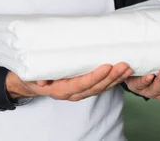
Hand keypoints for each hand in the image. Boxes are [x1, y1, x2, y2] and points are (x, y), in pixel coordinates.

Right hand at [6, 62, 132, 101]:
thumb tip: (41, 82)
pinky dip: (114, 80)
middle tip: (123, 65)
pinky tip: (124, 73)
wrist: (31, 83)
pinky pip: (102, 86)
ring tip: (128, 68)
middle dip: (111, 77)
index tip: (106, 67)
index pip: (81, 85)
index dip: (95, 77)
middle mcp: (73, 94)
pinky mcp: (86, 88)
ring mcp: (81, 92)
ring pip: (102, 88)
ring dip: (116, 79)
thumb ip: (38, 78)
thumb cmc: (33, 76)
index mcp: (61, 90)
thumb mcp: (32, 75)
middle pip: (95, 87)